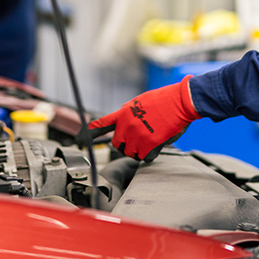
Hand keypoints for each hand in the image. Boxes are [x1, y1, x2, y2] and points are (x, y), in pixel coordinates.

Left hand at [86, 76, 200, 161]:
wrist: (180, 101)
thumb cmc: (164, 100)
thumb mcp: (140, 102)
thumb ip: (129, 114)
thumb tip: (124, 123)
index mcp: (123, 113)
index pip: (100, 125)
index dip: (87, 133)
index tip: (78, 139)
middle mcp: (127, 126)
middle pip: (117, 144)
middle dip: (125, 144)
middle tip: (137, 139)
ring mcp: (137, 136)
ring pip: (131, 153)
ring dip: (139, 150)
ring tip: (150, 138)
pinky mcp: (149, 145)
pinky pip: (144, 158)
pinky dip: (150, 154)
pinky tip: (157, 144)